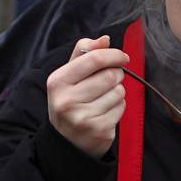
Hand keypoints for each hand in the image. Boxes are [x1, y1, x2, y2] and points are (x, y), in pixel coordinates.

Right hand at [46, 35, 129, 158]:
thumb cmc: (71, 101)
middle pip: (110, 75)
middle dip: (116, 75)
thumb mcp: (69, 76)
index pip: (94, 59)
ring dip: (118, 92)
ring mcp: (82, 118)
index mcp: (57, 82)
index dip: (114, 54)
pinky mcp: (99, 130)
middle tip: (109, 81)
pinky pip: (122, 107)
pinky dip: (119, 107)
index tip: (123, 57)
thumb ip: (84, 54)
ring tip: (103, 99)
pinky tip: (105, 112)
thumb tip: (104, 39)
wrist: (66, 141)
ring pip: (119, 92)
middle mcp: (66, 101)